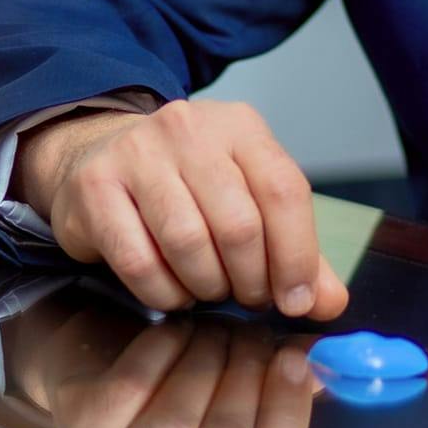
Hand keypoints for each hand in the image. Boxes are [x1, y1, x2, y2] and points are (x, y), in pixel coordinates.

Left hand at [2, 297, 321, 427]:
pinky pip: (131, 391)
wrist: (96, 365)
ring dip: (205, 358)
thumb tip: (328, 354)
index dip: (287, 410)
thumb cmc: (181, 372)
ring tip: (212, 326)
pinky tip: (171, 327)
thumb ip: (284, 371)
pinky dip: (159, 351)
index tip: (293, 354)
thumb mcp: (234, 379)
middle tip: (248, 328)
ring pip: (179, 419)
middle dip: (245, 371)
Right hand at [20, 100, 348, 319]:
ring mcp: (138, 152)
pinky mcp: (97, 186)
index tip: (298, 300)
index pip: (284, 188)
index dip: (297, 254)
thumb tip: (330, 302)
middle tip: (247, 297)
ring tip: (208, 289)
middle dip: (250, 280)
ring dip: (206, 286)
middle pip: (239, 223)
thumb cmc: (187, 184)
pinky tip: (172, 290)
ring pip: (189, 243)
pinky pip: (139, 261)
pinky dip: (163, 292)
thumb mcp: (247, 199)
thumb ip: (293, 249)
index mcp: (239, 125)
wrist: (98, 156)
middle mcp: (190, 128)